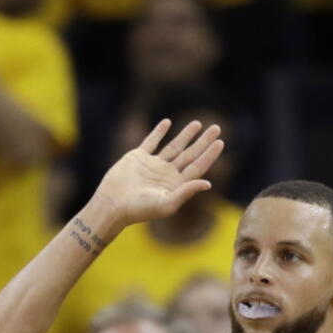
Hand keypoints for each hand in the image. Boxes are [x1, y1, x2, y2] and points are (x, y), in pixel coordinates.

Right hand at [92, 118, 223, 228]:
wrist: (112, 205)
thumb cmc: (139, 210)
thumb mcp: (166, 204)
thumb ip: (187, 192)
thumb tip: (208, 183)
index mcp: (175, 185)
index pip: (197, 167)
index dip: (209, 155)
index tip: (220, 142)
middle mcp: (166, 174)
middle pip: (190, 154)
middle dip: (203, 141)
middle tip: (217, 127)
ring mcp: (153, 165)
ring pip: (174, 146)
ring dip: (186, 135)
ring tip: (198, 123)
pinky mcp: (137, 157)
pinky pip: (151, 141)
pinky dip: (158, 132)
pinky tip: (167, 122)